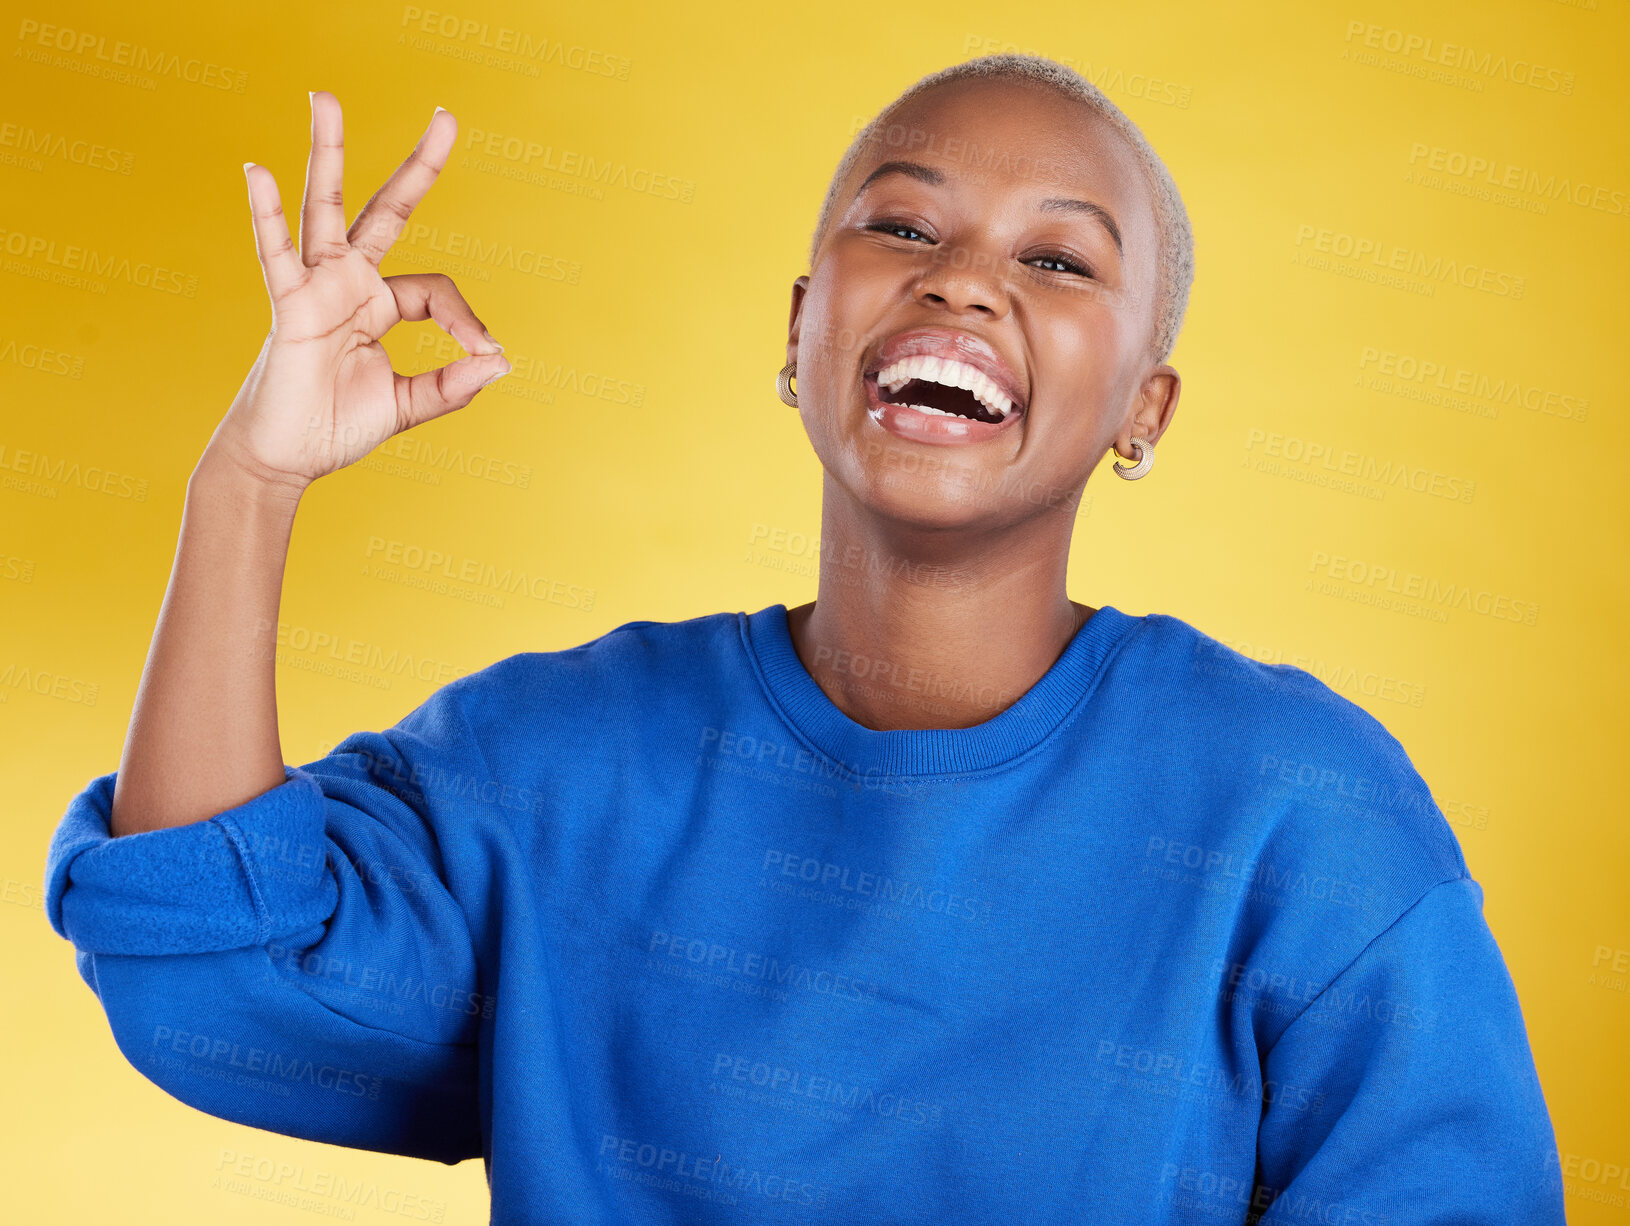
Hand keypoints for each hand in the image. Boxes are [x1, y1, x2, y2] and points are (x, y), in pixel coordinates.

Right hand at [209, 91, 511, 490]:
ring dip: (327, 152)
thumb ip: (451, 387)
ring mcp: (316, 287)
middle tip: (447, 116)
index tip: (484, 353)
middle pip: (385, 210)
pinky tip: (256, 171)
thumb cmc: (334, 426)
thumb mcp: (406, 406)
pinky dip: (266, 214)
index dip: (467, 319)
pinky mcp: (288, 305)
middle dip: (417, 167)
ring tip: (325, 98)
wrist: (285, 457)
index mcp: (380, 304)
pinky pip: (276, 253)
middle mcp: (349, 283)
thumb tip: (502, 363)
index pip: (436, 290)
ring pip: (326, 207)